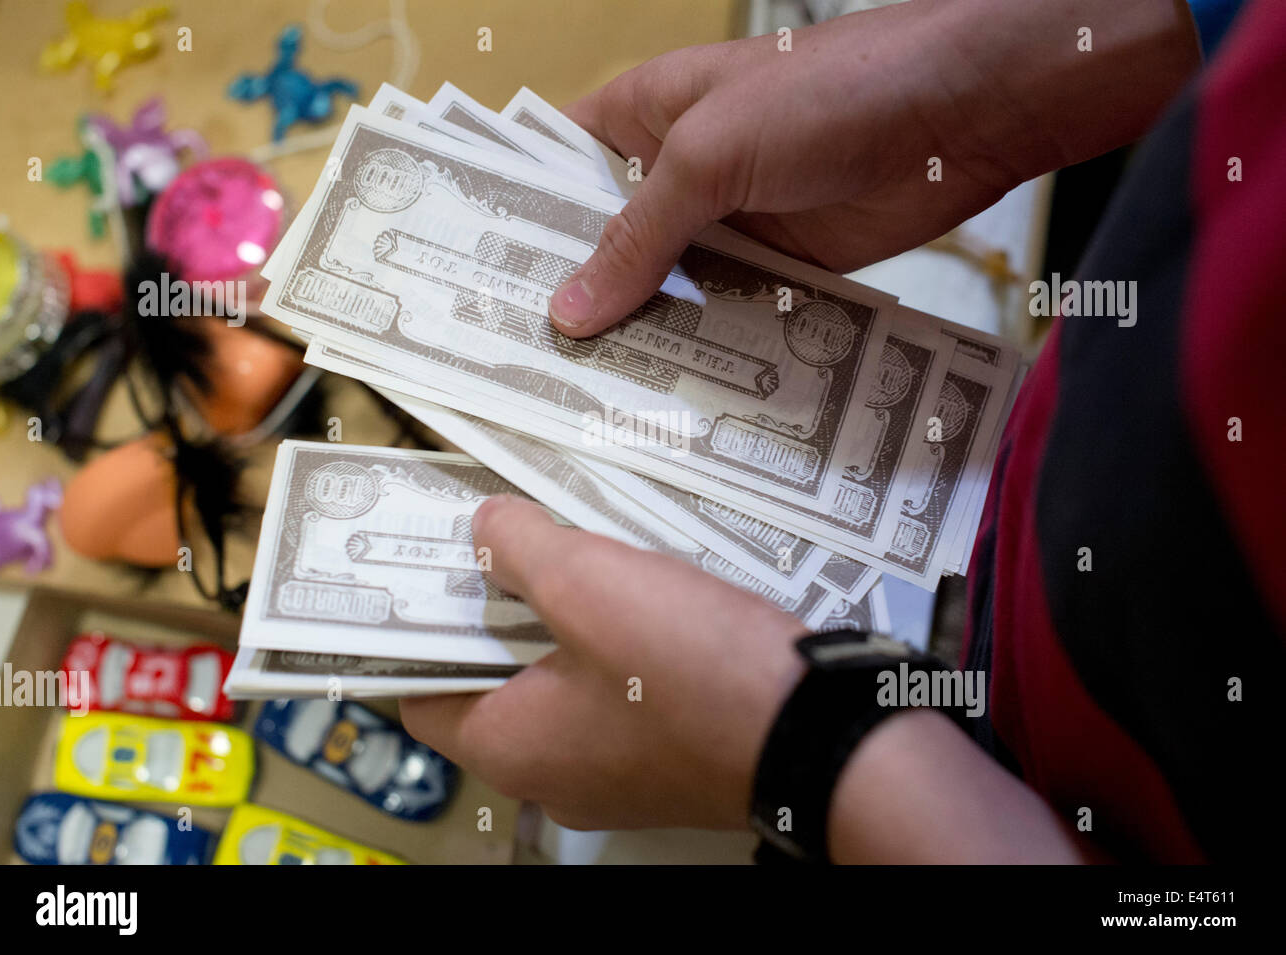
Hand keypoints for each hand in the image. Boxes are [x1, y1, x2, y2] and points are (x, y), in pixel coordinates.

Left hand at [399, 494, 806, 830]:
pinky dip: (612, 657)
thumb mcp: (589, 581)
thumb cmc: (692, 668)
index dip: (417, 635)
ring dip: (561, 632)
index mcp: (511, 748)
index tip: (428, 579)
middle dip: (496, 618)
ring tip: (576, 561)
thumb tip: (484, 529)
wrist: (821, 734)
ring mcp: (615, 780)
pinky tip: (640, 603)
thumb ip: (519, 548)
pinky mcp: (667, 766)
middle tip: (505, 550)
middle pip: (493, 690)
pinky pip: (615, 706)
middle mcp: (552, 780)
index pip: (422, 697)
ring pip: (559, 694)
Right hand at [547, 0, 1198, 335]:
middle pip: (604, 243)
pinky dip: (700, 351)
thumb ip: (636, 237)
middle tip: (517, 364)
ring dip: (634, 335)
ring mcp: (726, 225)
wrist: (959, 114)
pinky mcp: (776, 270)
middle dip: (571, 297)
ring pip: (662, 289)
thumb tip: (568, 312)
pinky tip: (663, 397)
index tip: (467, 286)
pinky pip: (722, 317)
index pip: (552, 170)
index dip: (512, 222)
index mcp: (641, 116)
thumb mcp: (709, 157)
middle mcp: (674, 173)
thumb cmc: (827, 92)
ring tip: (577, 398)